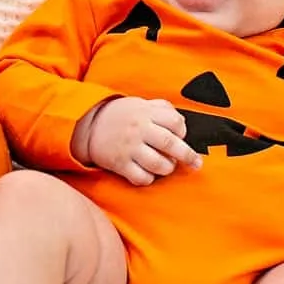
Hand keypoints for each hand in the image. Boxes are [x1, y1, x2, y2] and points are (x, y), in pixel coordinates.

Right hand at [73, 97, 201, 185]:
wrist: (88, 124)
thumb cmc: (120, 115)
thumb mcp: (140, 103)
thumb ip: (161, 108)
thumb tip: (181, 122)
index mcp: (146, 113)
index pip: (175, 122)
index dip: (183, 131)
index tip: (181, 136)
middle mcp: (139, 130)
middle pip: (171, 143)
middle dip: (188, 155)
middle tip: (196, 163)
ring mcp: (129, 148)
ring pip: (159, 164)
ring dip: (168, 168)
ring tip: (167, 166)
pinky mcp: (120, 164)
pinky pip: (141, 178)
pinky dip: (149, 179)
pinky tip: (148, 173)